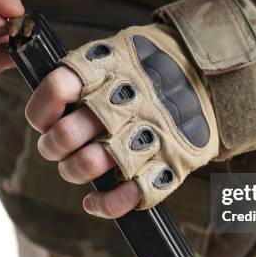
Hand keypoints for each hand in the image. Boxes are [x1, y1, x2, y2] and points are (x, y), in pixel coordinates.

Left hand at [25, 26, 218, 218]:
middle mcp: (129, 100)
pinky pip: (134, 193)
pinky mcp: (172, 160)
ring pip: (95, 162)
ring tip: (74, 169)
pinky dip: (107, 205)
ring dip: (75, 171)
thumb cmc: (156, 68)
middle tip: (55, 148)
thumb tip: (52, 104)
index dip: (42, 109)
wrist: (213, 73)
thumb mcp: (122, 51)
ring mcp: (151, 132)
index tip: (44, 121)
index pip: (60, 86)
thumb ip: (89, 71)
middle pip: (71, 132)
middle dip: (53, 146)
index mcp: (112, 67)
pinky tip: (93, 203)